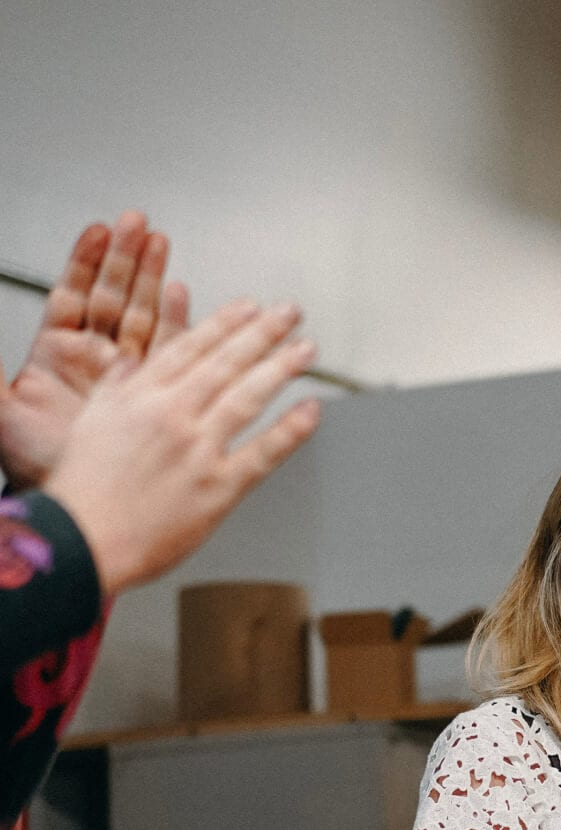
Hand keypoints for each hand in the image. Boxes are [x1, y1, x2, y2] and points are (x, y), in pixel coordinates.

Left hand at [0, 211, 187, 490]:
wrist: (75, 512)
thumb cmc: (37, 467)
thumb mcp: (2, 413)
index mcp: (56, 357)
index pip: (73, 296)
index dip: (85, 263)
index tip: (99, 232)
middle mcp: (92, 363)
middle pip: (112, 298)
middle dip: (126, 259)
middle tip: (138, 227)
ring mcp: (124, 379)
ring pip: (141, 317)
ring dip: (152, 280)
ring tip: (162, 245)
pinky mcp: (152, 399)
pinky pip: (169, 355)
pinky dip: (177, 325)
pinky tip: (184, 297)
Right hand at [45, 297, 319, 595]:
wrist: (83, 539)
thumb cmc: (83, 491)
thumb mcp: (90, 421)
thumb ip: (116, 385)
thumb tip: (132, 358)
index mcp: (141, 396)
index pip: (191, 346)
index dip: (226, 322)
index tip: (250, 307)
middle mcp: (173, 415)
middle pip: (226, 363)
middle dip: (263, 333)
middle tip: (290, 313)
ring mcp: (198, 450)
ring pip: (247, 398)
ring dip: (281, 368)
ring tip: (306, 350)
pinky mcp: (218, 488)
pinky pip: (262, 453)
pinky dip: (290, 430)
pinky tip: (310, 410)